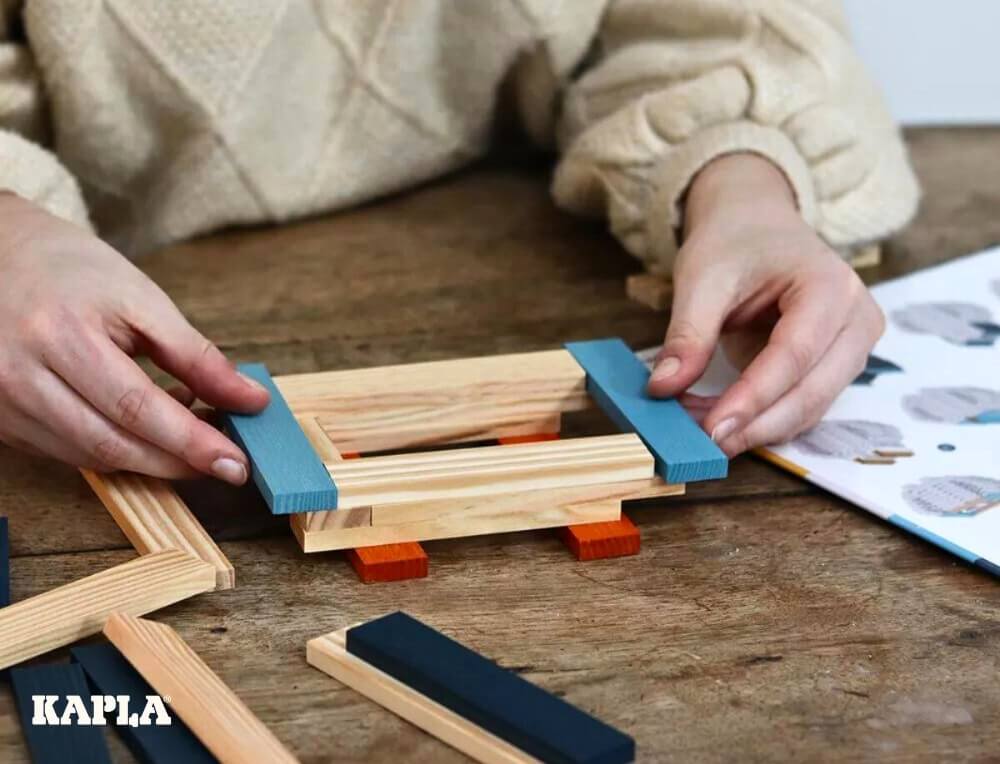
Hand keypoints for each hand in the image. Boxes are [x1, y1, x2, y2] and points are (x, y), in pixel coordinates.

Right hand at [0, 193, 268, 481]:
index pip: (136, 408)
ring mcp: (4, 403)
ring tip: (189, 431)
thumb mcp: (142, 299)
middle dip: (177, 462)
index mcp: (61, 335)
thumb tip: (250, 400)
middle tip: (226, 463)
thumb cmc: (71, 270)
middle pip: (112, 443)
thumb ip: (196, 356)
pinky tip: (144, 428)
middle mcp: (21, 376)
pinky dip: (116, 450)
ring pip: (91, 457)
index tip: (236, 463)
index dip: (190, 442)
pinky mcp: (0, 420)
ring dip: (150, 457)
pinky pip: (67, 453)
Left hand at [647, 153, 884, 455]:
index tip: (711, 430)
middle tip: (701, 444)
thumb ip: (688, 335)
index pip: (794, 355)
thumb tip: (662, 389)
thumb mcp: (702, 279)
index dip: (753, 398)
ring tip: (701, 432)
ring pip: (810, 409)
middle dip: (754, 425)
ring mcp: (854, 347)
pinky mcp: (837, 367)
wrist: (756, 224)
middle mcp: (857, 320)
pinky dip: (761, 420)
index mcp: (830, 286)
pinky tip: (719, 423)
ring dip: (756, 428)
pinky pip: (802, 406)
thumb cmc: (734, 243)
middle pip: (811, 392)